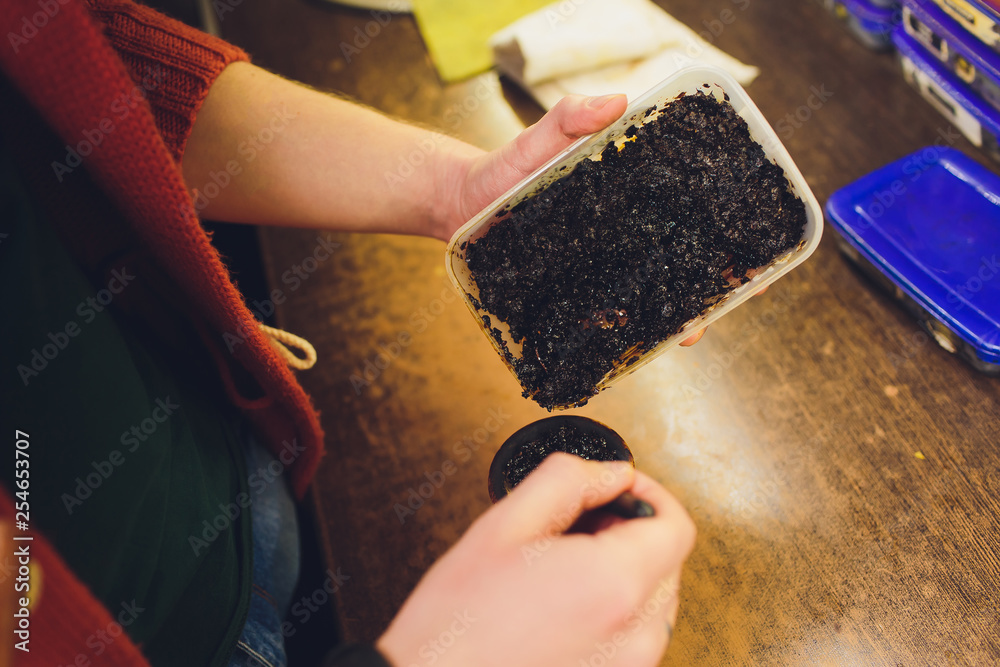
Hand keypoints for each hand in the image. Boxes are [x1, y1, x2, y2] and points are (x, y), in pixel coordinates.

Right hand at [376, 453, 695, 666]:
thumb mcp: (504, 526)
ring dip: (625, 572)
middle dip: (632, 532)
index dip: (650, 495)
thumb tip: (610, 471)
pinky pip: (636, 636)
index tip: (620, 489)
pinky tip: (564, 604)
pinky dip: (614, 611)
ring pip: (656, 601)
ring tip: (564, 568)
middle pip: (669, 561)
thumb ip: (568, 481)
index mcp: (614, 585)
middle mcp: (634, 635)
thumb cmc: (457, 625)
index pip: (676, 525)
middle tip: (579, 526)